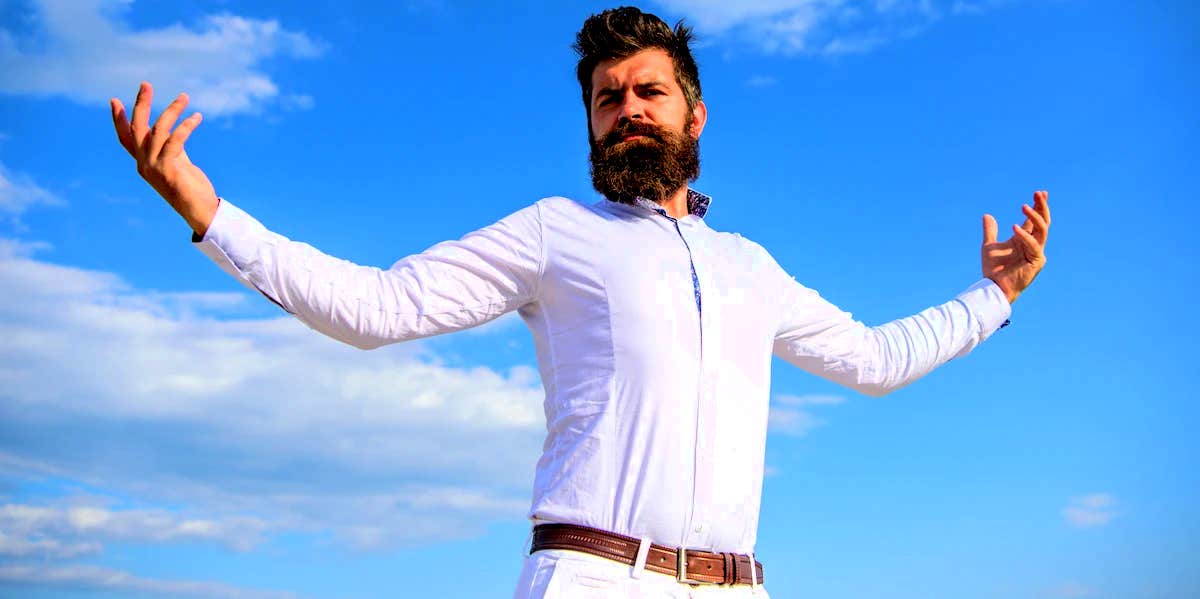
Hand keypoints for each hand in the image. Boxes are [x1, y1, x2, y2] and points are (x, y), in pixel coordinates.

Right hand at [111, 82, 218, 236]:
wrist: (200, 210)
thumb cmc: (191, 187)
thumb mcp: (178, 163)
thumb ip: (170, 147)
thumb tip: (169, 129)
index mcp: (143, 163)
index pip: (125, 139)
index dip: (119, 120)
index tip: (114, 100)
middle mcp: (143, 164)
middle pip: (137, 128)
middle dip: (141, 104)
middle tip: (146, 84)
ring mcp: (153, 167)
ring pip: (158, 130)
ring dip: (172, 110)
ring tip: (185, 96)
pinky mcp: (168, 169)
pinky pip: (175, 140)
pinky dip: (186, 126)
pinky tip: (197, 117)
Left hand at [982, 190, 1050, 303]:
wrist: (993, 286)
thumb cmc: (993, 269)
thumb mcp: (989, 245)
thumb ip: (990, 230)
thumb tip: (987, 215)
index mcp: (1025, 239)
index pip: (1035, 220)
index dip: (1039, 206)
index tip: (1040, 192)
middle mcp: (1033, 244)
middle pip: (1043, 222)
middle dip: (1042, 207)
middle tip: (1038, 193)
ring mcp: (1037, 253)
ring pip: (1043, 230)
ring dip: (1035, 217)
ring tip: (1024, 206)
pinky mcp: (1037, 262)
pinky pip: (1034, 245)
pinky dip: (1025, 236)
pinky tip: (1014, 228)